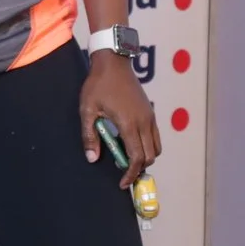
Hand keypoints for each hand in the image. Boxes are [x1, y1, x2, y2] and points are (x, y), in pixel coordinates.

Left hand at [81, 52, 159, 188]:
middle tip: (123, 173)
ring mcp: (149, 116)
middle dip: (139, 168)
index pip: (137, 157)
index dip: (131, 174)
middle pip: (151, 155)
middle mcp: (144, 122)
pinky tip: (131, 142)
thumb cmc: (98, 85)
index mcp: (129, 123)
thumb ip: (90, 136)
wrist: (113, 62)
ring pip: (156, 146)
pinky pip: (155, 136)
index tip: (122, 183)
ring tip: (128, 158)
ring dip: (145, 157)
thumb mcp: (88, 110)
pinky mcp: (150, 111)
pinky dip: (147, 145)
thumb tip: (92, 158)